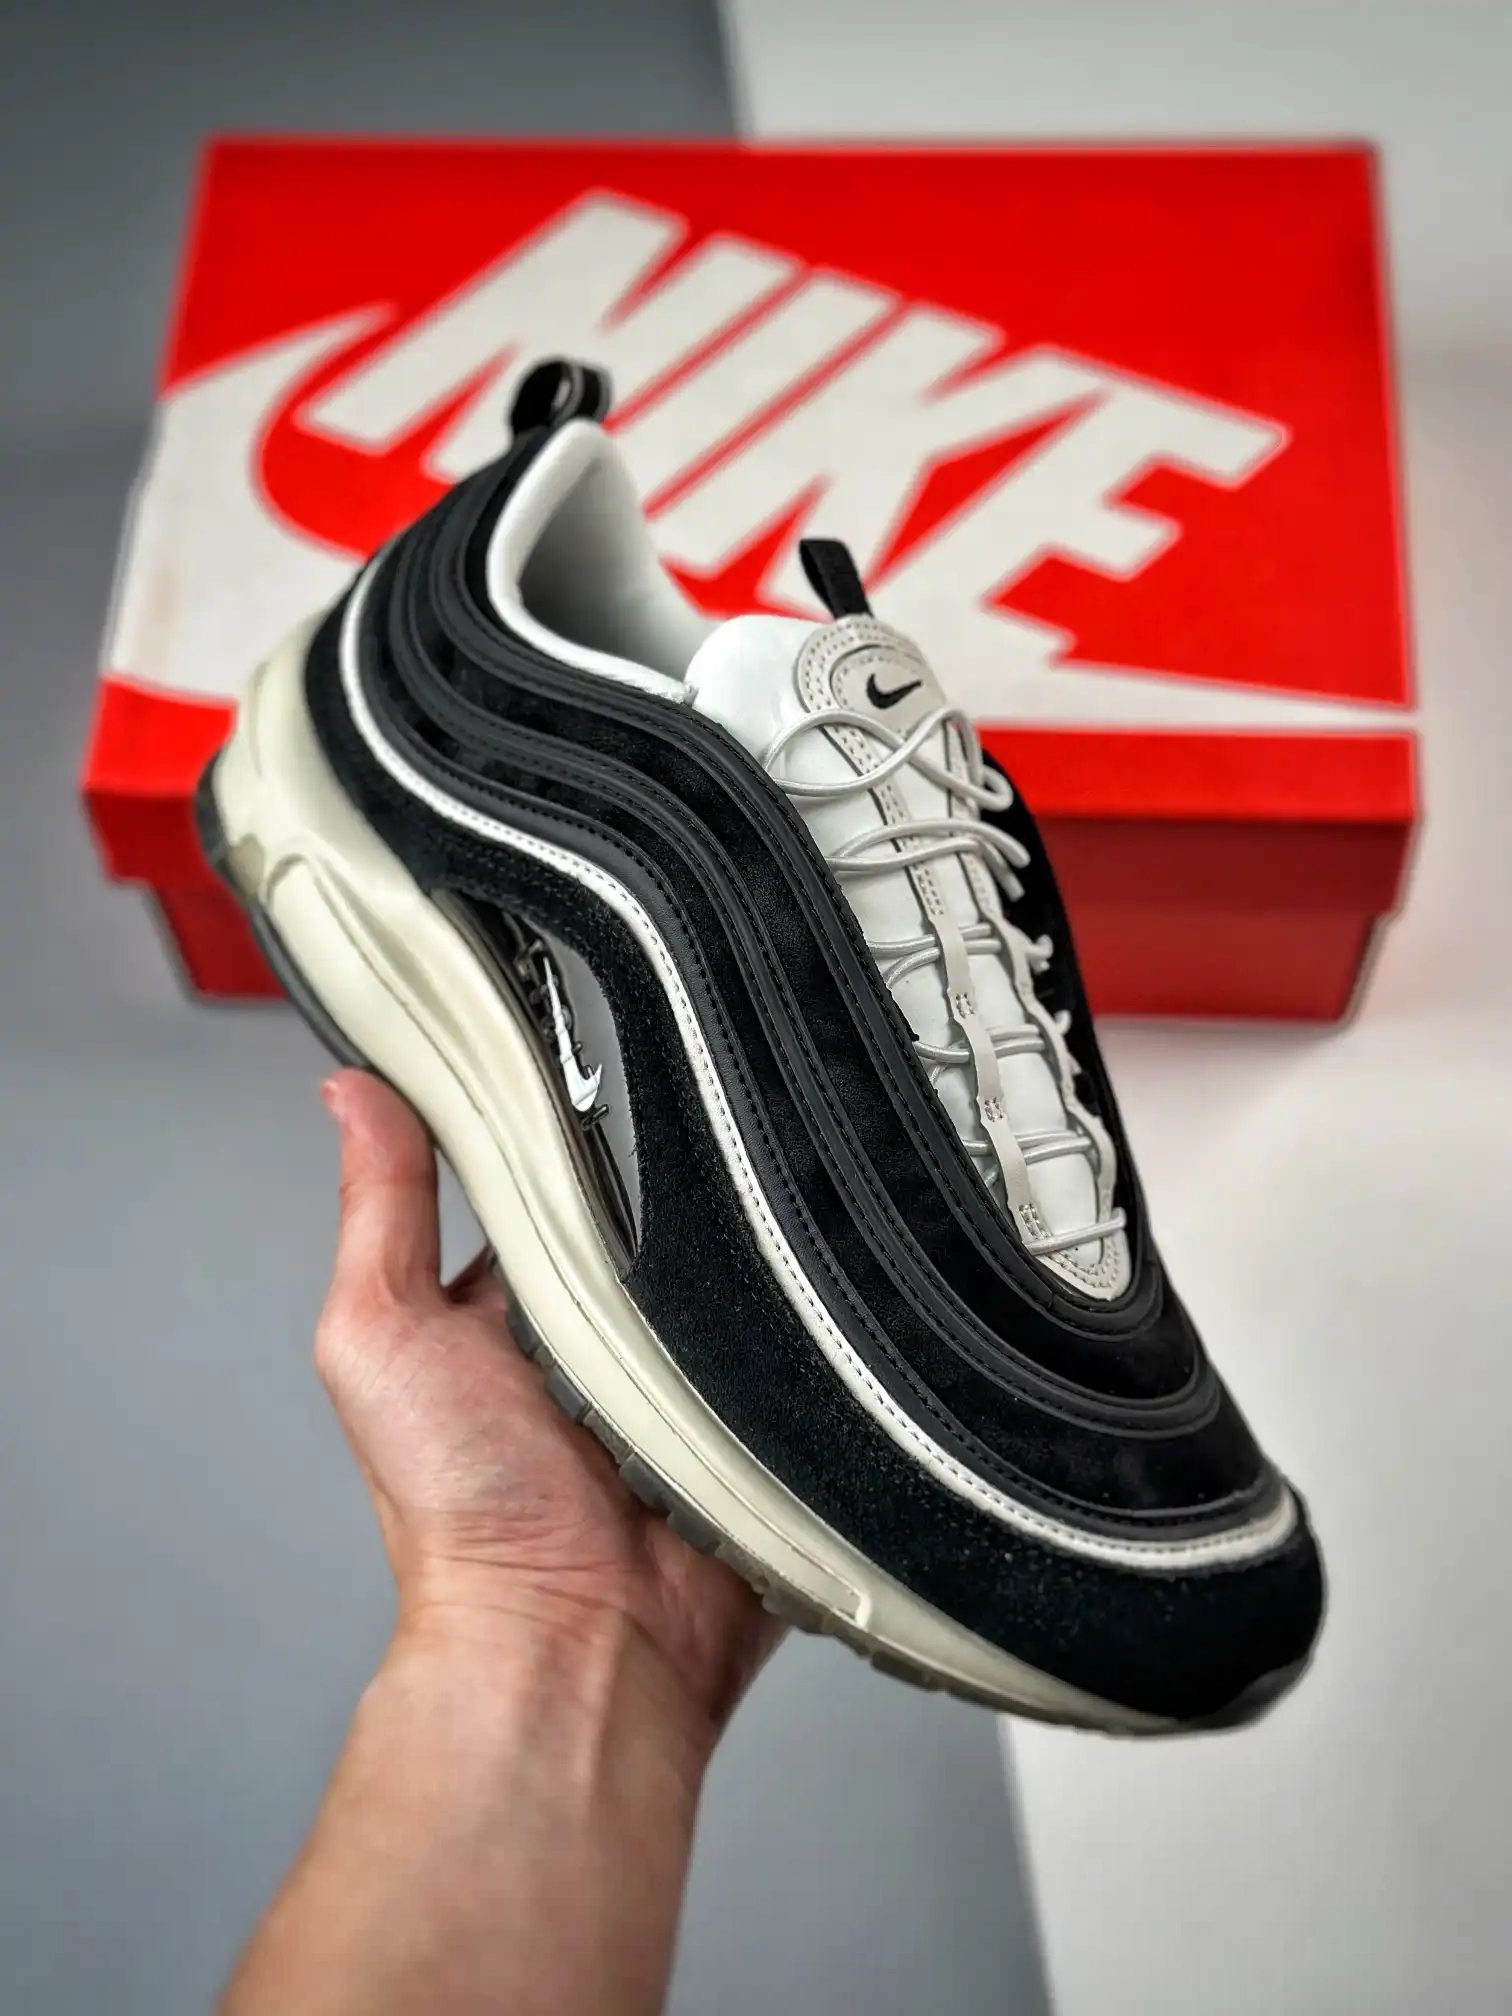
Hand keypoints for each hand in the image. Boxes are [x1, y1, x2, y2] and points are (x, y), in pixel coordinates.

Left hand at [315, 1068, 781, 1763]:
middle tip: (706, 1104)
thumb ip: (379, 1214)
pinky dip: (810, 1309)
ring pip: (741, 1263)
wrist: (578, 1641)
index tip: (605, 1038)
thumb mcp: (382, 1338)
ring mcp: (693, 1371)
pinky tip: (818, 1264)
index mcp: (516, 1305)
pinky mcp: (768, 1412)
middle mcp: (606, 1331)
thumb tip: (353, 1090)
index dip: (573, 1116)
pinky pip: (806, 1336)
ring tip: (770, 1183)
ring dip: (753, 1237)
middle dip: (679, 1170)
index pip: (553, 1177)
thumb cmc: (461, 1508)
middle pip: (656, 1212)